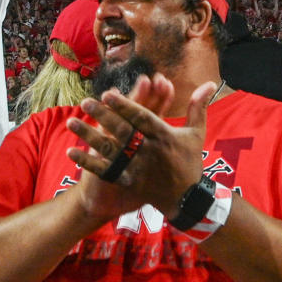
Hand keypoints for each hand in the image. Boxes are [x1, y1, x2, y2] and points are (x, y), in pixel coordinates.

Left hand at [66, 74, 214, 218]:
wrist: (187, 199)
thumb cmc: (190, 162)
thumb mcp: (197, 134)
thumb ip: (199, 107)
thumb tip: (210, 82)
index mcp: (164, 136)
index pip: (141, 117)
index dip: (124, 105)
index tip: (108, 93)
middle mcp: (149, 151)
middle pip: (122, 130)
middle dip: (102, 115)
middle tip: (86, 102)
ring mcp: (137, 168)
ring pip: (109, 149)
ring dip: (89, 135)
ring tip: (72, 122)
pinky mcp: (128, 182)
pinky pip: (104, 171)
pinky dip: (87, 162)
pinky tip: (71, 152)